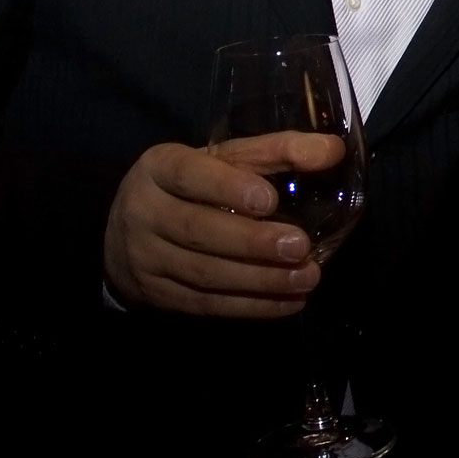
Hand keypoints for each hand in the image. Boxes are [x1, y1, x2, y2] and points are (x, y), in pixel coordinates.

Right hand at [103, 131, 345, 317]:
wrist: (125, 234)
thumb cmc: (191, 186)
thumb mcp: (223, 159)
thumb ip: (276, 152)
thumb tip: (333, 150)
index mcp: (159, 168)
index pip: (189, 175)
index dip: (228, 188)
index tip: (270, 200)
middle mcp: (144, 212)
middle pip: (198, 230)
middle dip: (252, 242)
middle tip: (300, 247)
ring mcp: (145, 258)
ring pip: (204, 273)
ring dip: (259, 280)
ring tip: (306, 278)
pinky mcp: (157, 296)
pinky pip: (206, 304)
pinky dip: (251, 306)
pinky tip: (289, 302)